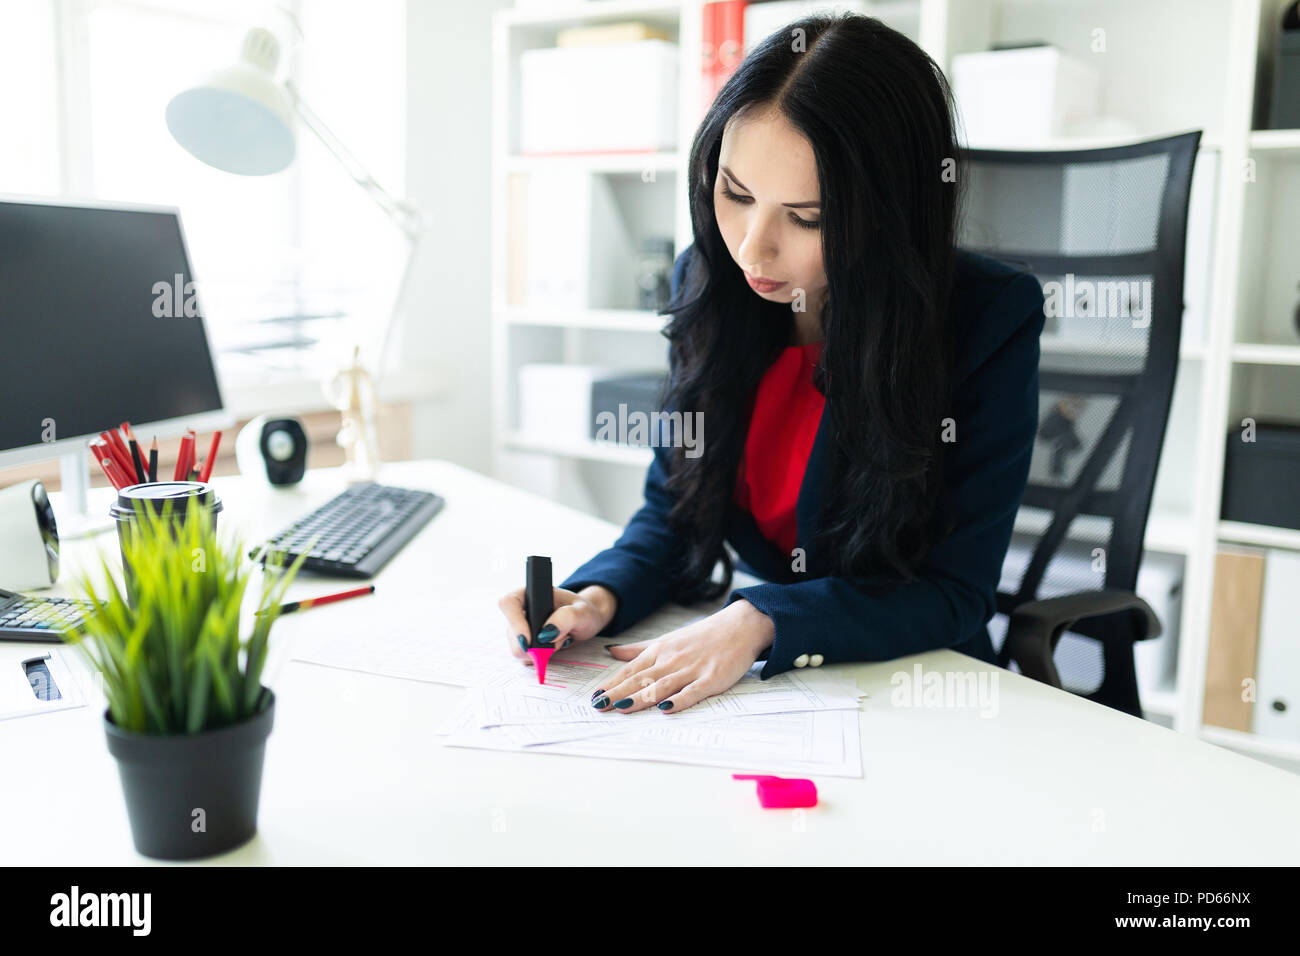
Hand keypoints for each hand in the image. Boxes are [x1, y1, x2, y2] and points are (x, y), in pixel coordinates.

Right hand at [498, 584, 617, 664]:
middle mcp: (522, 611)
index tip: (529, 641)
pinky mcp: (527, 644)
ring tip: (560, 639)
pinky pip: (526, 657)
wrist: (587, 621)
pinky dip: (541, 658)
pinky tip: (555, 648)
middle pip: (512, 633)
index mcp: (531, 595)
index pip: (509, 604)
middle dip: (533, 645)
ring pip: (518, 648)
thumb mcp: (582, 612)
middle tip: (556, 643)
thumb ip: (566, 618)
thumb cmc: (584, 611)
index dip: (515, 623)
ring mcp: (522, 629)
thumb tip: (545, 634)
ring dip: (540, 651)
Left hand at [591, 599, 774, 713]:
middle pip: (641, 679)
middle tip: (599, 706)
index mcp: (660, 650)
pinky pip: (693, 692)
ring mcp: (692, 669)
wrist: (740, 626)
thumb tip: (611, 651)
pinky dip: (679, 700)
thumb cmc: (702, 636)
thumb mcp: (667, 639)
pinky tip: (665, 708)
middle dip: (618, 693)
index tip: (594, 696)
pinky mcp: (712, 679)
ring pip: (661, 686)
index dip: (612, 683)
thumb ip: (638, 649)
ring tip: (621, 708)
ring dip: (640, 698)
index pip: (630, 670)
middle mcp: (672, 659)